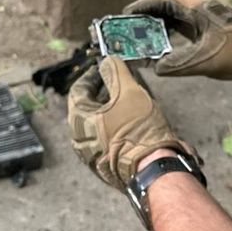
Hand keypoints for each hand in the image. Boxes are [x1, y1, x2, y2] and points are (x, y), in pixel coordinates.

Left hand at [66, 56, 201, 190]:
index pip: (78, 90)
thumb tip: (107, 61)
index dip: (91, 75)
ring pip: (98, 124)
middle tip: (118, 81)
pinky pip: (106, 138)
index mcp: (78, 120)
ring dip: (111, 108)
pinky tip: (132, 120)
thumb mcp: (128, 92)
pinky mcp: (107, 165)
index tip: (103, 67)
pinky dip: (115, 125)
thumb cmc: (138, 130)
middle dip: (103, 91)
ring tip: (129, 99)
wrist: (153, 169)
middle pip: (87, 107)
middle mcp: (80, 139)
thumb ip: (115, 72)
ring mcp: (92, 155)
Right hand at [125, 0, 231, 89]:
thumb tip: (155, 68)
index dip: (143, 5)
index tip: (126, 14)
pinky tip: (158, 39)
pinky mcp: (205, 23)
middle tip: (129, 25)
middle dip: (145, 11)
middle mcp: (198, 5)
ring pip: (172, 10)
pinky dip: (166, 26)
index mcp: (198, 7)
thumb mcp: (206, 62)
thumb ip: (179, 65)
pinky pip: (180, 19)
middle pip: (165, 1)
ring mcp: (202, 13)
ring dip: (155, 19)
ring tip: (139, 32)